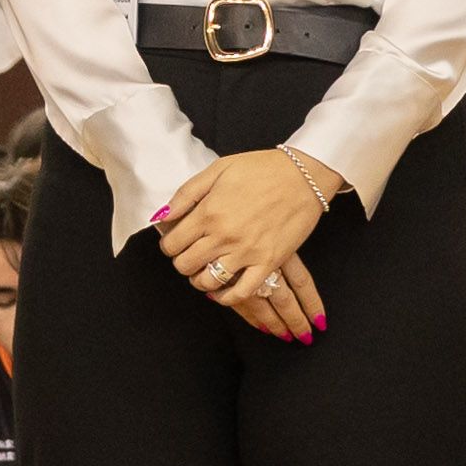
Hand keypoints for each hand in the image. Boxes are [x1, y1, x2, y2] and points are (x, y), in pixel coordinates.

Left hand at [153, 151, 338, 322]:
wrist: (304, 176)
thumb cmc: (261, 169)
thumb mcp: (219, 169)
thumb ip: (187, 193)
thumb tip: (162, 216)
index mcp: (209, 212)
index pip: (171, 244)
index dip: (169, 245)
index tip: (176, 242)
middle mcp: (224, 235)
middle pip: (185, 265)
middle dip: (182, 262)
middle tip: (191, 254)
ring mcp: (247, 252)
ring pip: (208, 282)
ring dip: (201, 280)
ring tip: (205, 270)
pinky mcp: (268, 263)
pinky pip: (241, 293)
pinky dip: (227, 297)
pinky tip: (223, 290)